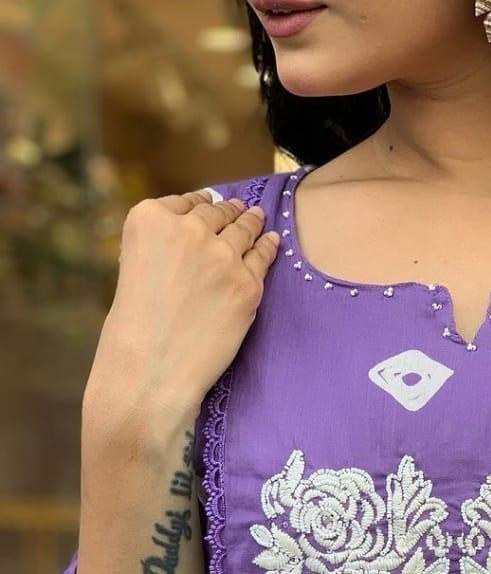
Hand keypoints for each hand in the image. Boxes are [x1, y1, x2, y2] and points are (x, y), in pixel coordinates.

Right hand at [86, 189, 279, 440]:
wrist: (152, 370)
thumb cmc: (135, 328)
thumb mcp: (133, 266)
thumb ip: (161, 244)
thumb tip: (194, 231)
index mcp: (150, 218)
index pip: (184, 203)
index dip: (199, 204)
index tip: (209, 202)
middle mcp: (188, 229)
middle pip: (216, 213)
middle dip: (227, 211)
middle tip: (238, 208)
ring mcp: (222, 256)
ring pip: (244, 229)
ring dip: (251, 221)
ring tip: (257, 216)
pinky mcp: (248, 285)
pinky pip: (264, 257)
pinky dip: (269, 247)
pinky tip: (273, 241)